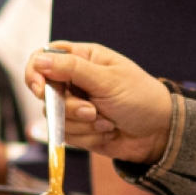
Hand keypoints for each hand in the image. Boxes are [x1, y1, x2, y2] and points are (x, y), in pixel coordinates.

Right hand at [27, 44, 173, 164]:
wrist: (159, 133)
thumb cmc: (141, 98)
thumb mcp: (108, 80)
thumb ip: (72, 69)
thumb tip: (39, 61)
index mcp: (83, 59)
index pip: (44, 58)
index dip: (36, 72)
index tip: (40, 89)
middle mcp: (75, 80)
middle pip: (45, 92)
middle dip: (68, 107)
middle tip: (91, 111)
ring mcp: (76, 105)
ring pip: (55, 117)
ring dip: (82, 124)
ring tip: (108, 122)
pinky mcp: (79, 128)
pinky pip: (66, 134)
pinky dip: (88, 137)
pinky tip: (108, 132)